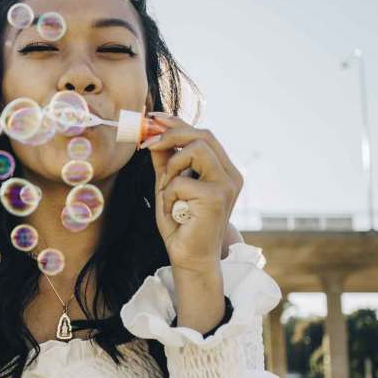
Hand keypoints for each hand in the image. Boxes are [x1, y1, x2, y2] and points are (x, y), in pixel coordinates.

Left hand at [143, 113, 243, 273]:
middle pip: (203, 135)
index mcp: (223, 170)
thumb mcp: (169, 188)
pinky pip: (181, 181)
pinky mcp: (216, 197)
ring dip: (172, 168)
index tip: (153, 117)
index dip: (178, 122)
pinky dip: (169, 195)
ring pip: (196, 149)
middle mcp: (230, 175)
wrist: (190, 260)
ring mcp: (226, 185)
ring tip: (167, 191)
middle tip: (146, 143)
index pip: (203, 135)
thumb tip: (152, 136)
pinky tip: (175, 212)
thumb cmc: (181, 227)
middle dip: (171, 134)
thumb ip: (165, 163)